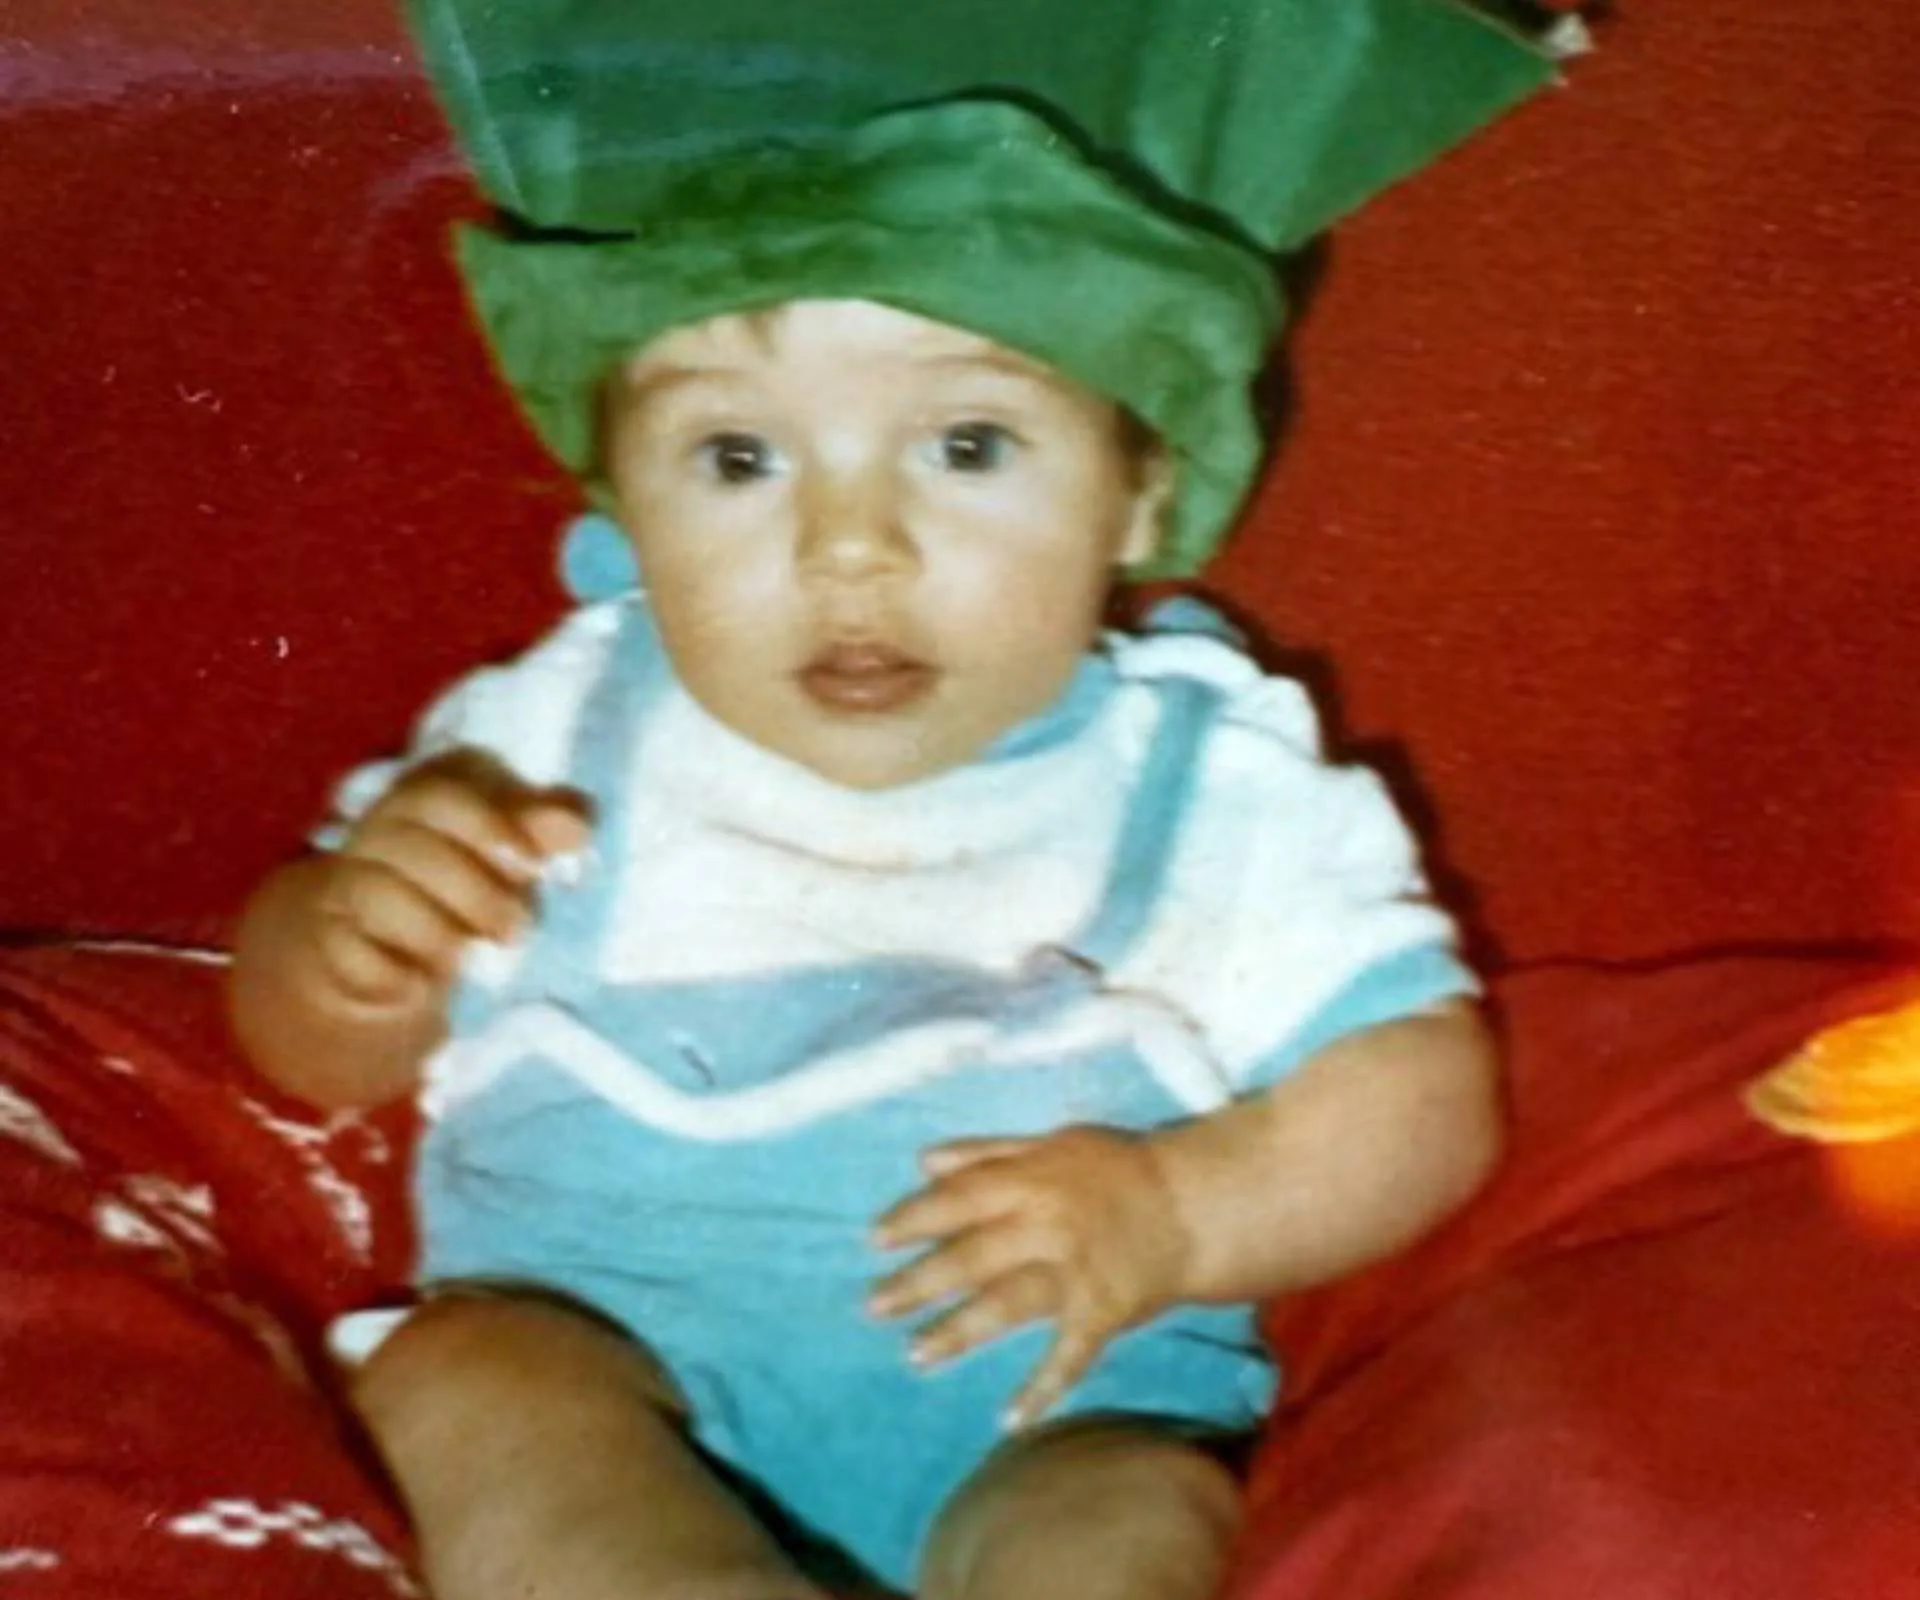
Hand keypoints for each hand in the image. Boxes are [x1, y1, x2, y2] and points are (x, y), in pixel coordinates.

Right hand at [311, 749, 590, 1009]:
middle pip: (411, 843)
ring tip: (469, 959)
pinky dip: (388, 974)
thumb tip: (575, 826)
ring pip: (376, 893)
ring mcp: (346, 885)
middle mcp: (379, 832)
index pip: (441, 789)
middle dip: (473, 891)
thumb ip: (542, 834)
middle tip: (517, 931)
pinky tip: (417, 987)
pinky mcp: (329, 943)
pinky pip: (349, 952)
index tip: (531, 862)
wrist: (386, 955)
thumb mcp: (508, 861)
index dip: (487, 822)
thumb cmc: (465, 892)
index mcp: (426, 799)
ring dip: (433, 932)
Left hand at [868, 1126, 1194, 1428]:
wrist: (1197, 1205)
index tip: (874, 1239)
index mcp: (1030, 1180)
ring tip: (914, 1355)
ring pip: (1006, 1304)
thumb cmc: (1119, 1170)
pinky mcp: (1103, 1311)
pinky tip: (1008, 1419)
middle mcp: (1045, 1225)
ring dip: (957, 1331)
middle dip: (918, 1282)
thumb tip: (924, 1160)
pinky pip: (1068, 1354)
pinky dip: (1041, 1388)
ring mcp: (1075, 1271)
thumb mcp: (1053, 1142)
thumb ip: (987, 1151)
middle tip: (873, 1305)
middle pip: (970, 1255)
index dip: (914, 1217)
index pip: (959, 1199)